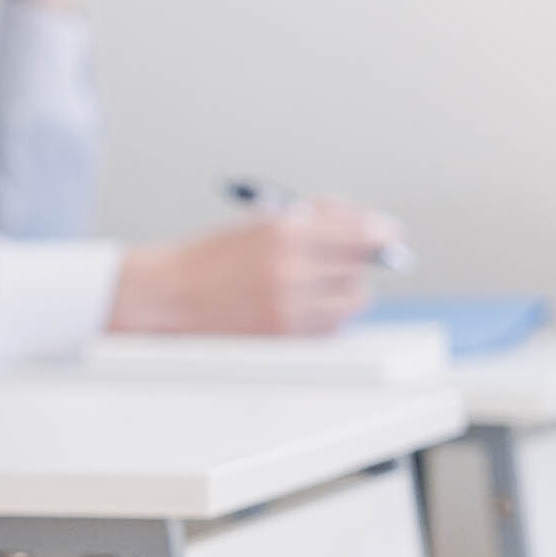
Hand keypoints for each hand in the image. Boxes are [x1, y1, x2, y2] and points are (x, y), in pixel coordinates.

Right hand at [109, 200, 405, 336]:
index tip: (388, 231)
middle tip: (360, 258)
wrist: (166, 297)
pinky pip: (331, 326)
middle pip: (360, 267)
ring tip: (328, 282)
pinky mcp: (286, 335)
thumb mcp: (258, 226)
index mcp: (284, 232)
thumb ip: (308, 222)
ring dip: (348, 289)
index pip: (357, 230)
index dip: (379, 230)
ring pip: (351, 300)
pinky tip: (311, 304)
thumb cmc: (206, 260)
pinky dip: (330, 315)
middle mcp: (292, 269)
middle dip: (363, 261)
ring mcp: (291, 306)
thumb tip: (354, 220)